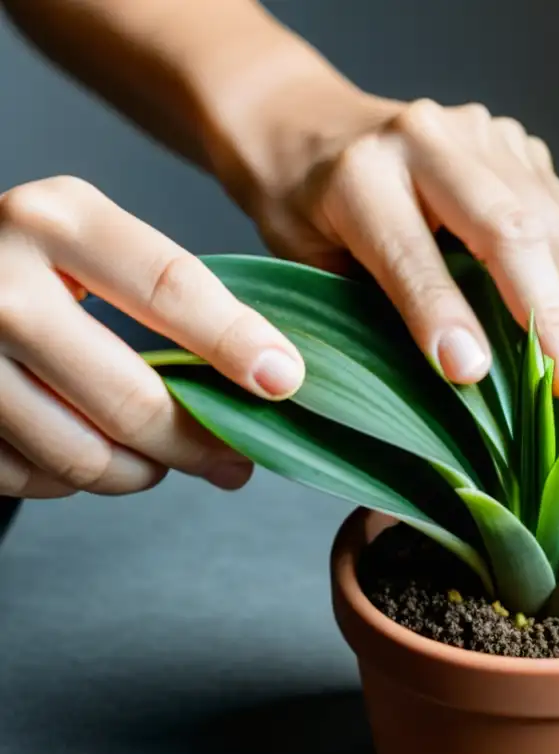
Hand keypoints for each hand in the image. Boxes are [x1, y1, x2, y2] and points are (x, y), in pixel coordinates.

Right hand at [0, 177, 304, 497]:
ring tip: (165, 456)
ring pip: (85, 456)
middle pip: (132, 398)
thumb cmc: (33, 263)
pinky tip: (94, 448)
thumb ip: (167, 294)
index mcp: (57, 221)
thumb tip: (267, 374)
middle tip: (235, 457)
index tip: (282, 379)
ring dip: (144, 470)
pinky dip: (78, 477)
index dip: (234, 342)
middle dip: (199, 442)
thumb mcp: (92, 241)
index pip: (170, 289)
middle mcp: (0, 283)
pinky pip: (35, 479)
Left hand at [218, 91, 558, 398]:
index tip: (474, 374)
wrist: (314, 128)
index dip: (443, 314)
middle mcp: (429, 138)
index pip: (411, 252)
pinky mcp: (522, 147)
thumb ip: (371, 308)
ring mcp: (485, 135)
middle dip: (549, 315)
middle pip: (509, 229)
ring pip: (555, 226)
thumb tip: (454, 377)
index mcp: (361, 172)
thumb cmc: (305, 210)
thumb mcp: (309, 264)